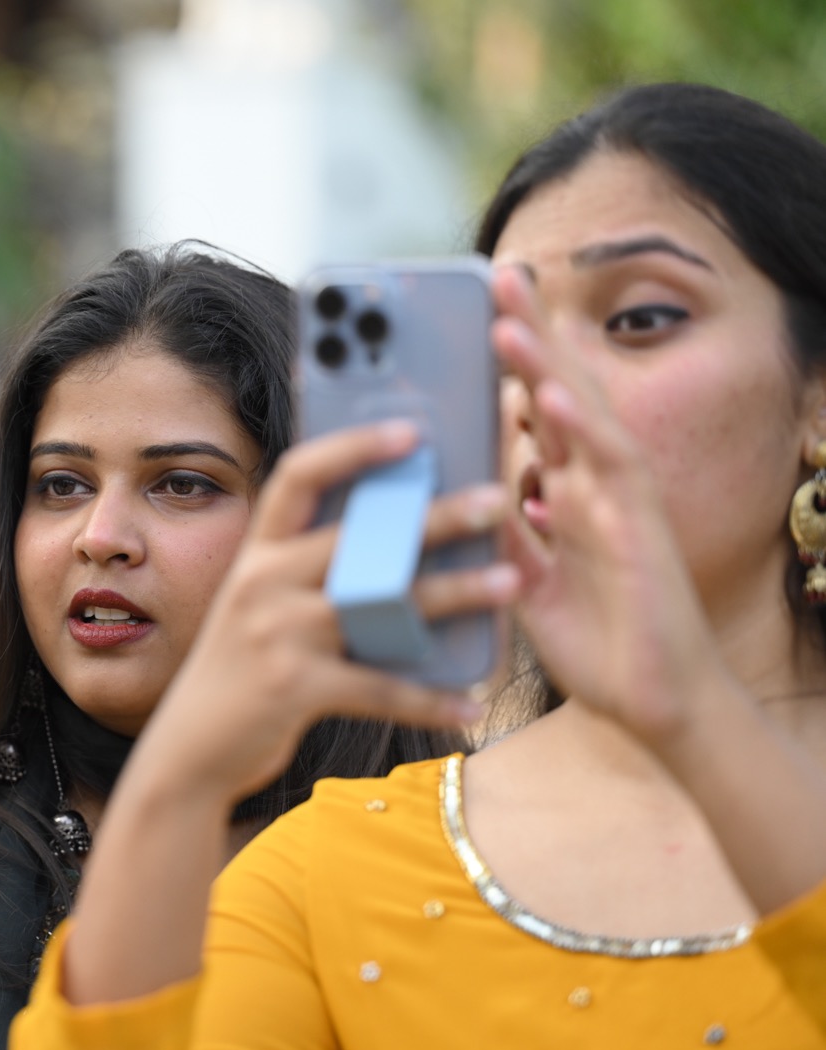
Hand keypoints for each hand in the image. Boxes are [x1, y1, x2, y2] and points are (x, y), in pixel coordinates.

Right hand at [129, 422, 517, 811]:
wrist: (190, 750)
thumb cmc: (241, 672)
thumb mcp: (259, 608)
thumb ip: (307, 574)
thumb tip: (393, 540)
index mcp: (256, 554)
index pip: (300, 476)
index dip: (354, 447)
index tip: (410, 431)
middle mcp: (262, 583)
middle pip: (361, 537)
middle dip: (435, 516)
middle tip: (494, 500)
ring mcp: (277, 634)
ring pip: (382, 606)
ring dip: (454, 594)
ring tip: (509, 583)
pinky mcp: (294, 688)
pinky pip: (379, 689)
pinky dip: (429, 701)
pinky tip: (471, 706)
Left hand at [491, 267, 728, 745]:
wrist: (656, 707)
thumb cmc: (599, 645)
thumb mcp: (526, 582)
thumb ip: (501, 533)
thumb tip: (461, 493)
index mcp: (569, 494)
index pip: (536, 413)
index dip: (511, 363)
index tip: (479, 314)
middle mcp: (597, 487)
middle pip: (561, 394)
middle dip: (531, 334)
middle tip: (498, 275)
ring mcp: (623, 504)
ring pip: (584, 417)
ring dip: (547, 364)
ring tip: (509, 317)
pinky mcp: (641, 531)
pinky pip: (610, 470)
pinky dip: (579, 428)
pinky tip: (550, 395)